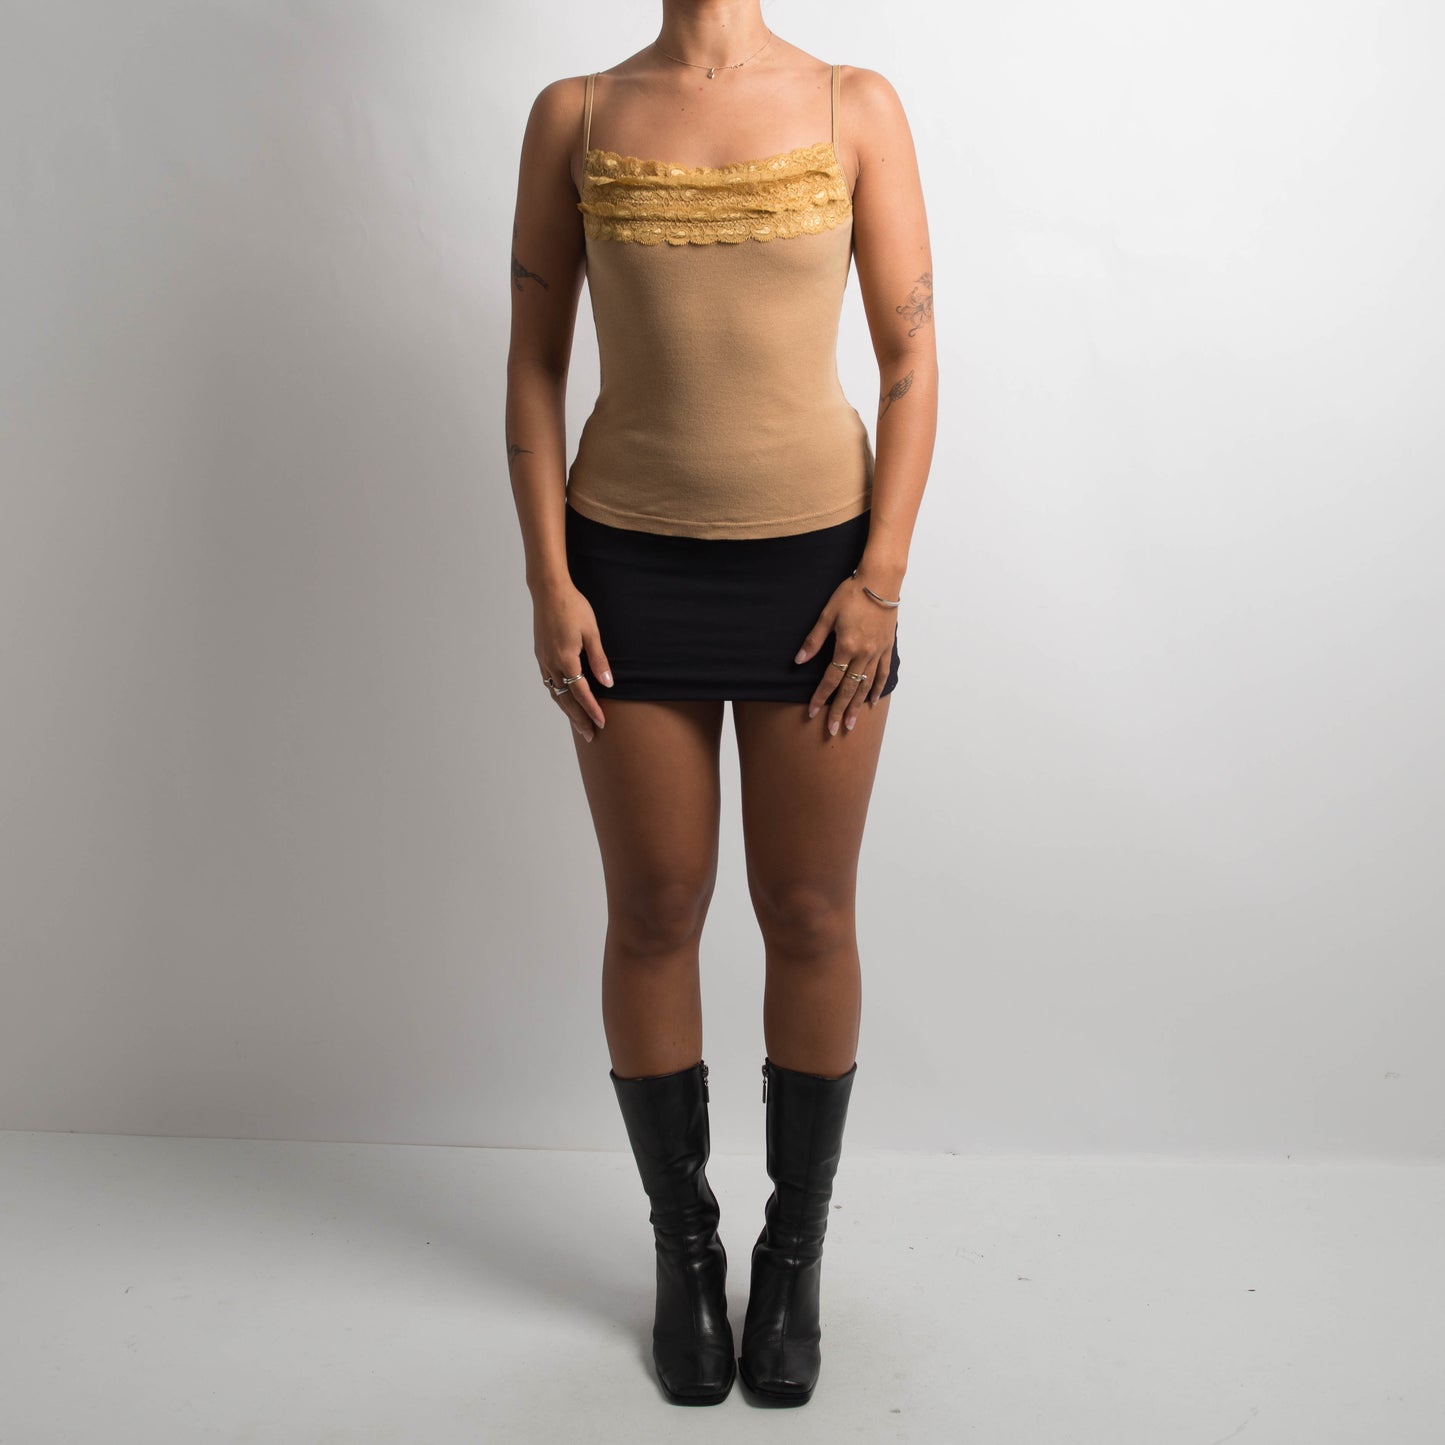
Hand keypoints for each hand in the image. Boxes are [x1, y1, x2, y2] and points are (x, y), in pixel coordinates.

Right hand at [533, 581, 612, 740]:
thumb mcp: (592, 632)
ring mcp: (543, 660)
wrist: (548, 591)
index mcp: (566, 660)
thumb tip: (608, 683)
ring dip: (567, 710)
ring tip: (579, 724)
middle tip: (590, 735)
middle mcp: (552, 664)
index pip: (581, 693)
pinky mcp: (540, 655)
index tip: (602, 724)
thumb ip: (599, 659)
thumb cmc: (573, 607)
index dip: (592, 710)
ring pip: (555, 693)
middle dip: (579, 719)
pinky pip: (549, 682)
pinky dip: (558, 695)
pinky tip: (564, 699)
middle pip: (566, 700)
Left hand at [794, 576, 895, 735]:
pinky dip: (877, 688)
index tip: (813, 713)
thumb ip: (814, 640)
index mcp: (846, 646)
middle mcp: (863, 654)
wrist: (880, 581)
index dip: (821, 697)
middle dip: (838, 710)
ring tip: (850, 723)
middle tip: (833, 730)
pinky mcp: (887, 647)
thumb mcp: (827, 614)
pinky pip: (882, 673)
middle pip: (849, 689)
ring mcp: (877, 652)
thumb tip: (799, 660)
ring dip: (857, 706)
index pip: (830, 679)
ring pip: (866, 685)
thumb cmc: (851, 594)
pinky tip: (872, 701)